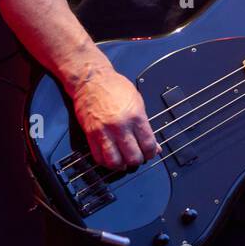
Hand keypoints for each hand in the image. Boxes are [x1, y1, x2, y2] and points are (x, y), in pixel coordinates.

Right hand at [68, 54, 160, 170]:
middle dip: (137, 160)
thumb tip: (153, 144)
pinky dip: (106, 162)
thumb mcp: (138, 102)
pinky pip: (98, 157)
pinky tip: (111, 158)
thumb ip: (145, 125)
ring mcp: (104, 132)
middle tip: (137, 157)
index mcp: (136, 117)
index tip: (150, 153)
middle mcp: (120, 126)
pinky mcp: (91, 135)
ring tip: (124, 161)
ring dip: (121, 165)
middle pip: (133, 157)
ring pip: (115, 161)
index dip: (151, 153)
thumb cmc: (115, 87)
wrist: (91, 80)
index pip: (148, 145)